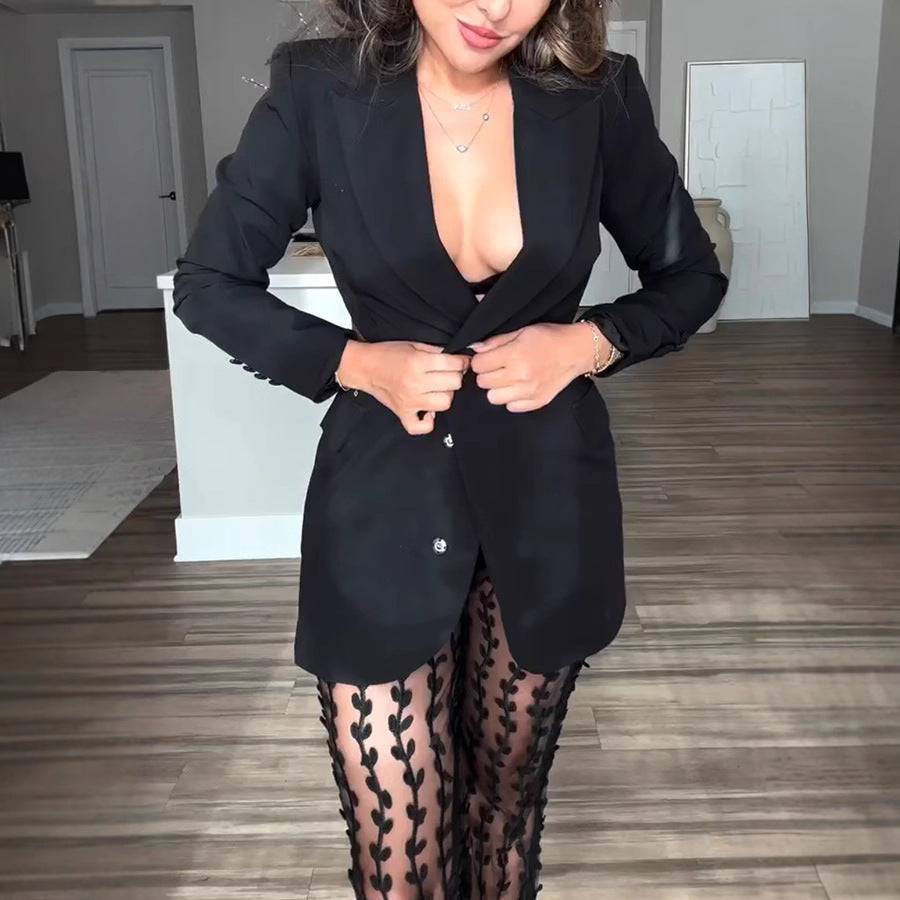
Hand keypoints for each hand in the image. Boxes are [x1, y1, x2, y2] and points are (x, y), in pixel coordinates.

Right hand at [336, 339, 469, 434]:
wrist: (364, 367)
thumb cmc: (388, 354)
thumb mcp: (414, 344)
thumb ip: (436, 351)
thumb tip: (458, 358)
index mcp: (418, 362)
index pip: (454, 365)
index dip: (461, 362)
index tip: (460, 362)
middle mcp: (415, 383)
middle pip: (454, 384)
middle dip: (454, 377)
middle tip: (447, 374)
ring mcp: (409, 401)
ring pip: (445, 403)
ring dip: (445, 395)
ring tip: (437, 389)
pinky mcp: (403, 414)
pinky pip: (421, 427)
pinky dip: (428, 421)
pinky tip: (428, 411)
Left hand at [468, 322, 607, 411]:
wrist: (576, 351)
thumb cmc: (550, 338)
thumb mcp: (521, 331)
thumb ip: (496, 342)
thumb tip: (475, 349)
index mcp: (514, 355)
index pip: (478, 365)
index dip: (479, 361)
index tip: (485, 359)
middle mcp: (520, 375)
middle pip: (483, 382)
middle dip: (486, 374)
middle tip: (497, 368)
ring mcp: (529, 391)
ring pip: (493, 398)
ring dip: (497, 388)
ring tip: (507, 379)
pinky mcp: (537, 402)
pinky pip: (511, 407)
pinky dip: (511, 399)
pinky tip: (518, 387)